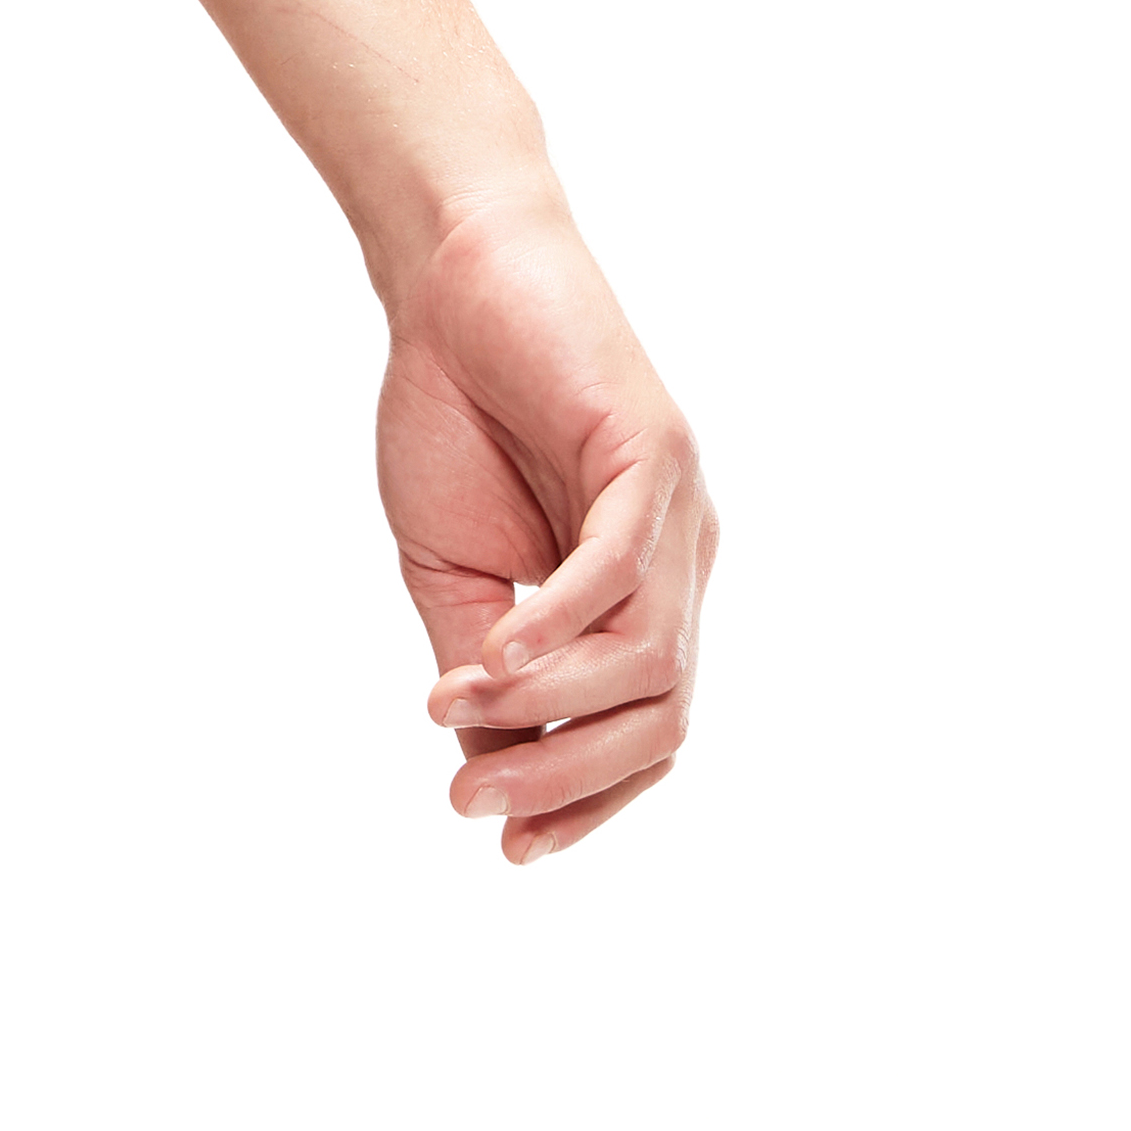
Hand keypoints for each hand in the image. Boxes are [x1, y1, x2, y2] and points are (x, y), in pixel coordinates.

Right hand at [374, 189, 717, 866]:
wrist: (452, 283)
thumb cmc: (452, 414)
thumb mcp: (449, 570)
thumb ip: (477, 662)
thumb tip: (485, 762)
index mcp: (640, 596)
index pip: (648, 731)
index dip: (589, 801)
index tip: (508, 847)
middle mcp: (681, 562)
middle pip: (663, 714)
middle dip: (569, 775)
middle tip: (471, 804)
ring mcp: (677, 509)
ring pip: (649, 655)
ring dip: (553, 704)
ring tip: (458, 714)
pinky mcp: (652, 452)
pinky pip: (622, 564)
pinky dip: (564, 619)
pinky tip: (498, 651)